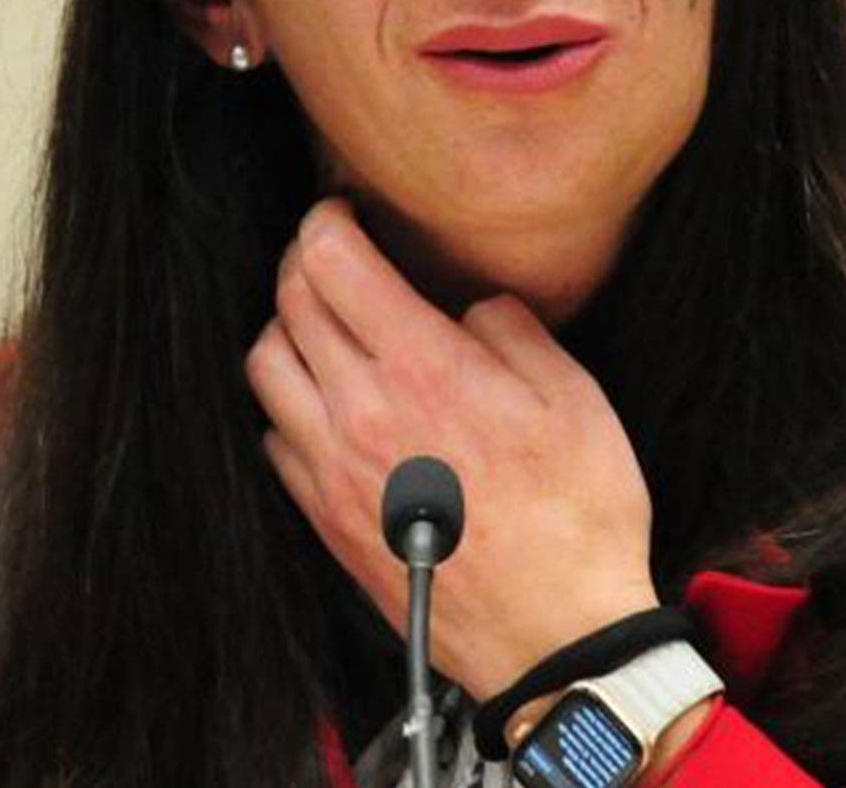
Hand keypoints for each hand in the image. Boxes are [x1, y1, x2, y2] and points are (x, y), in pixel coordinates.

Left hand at [244, 198, 659, 699]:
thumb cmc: (580, 516)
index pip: (331, 262)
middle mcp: (360, 412)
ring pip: (265, 365)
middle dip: (306, 261)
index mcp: (423, 367)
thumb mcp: (575, 396)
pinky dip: (290, 403)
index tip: (343, 210)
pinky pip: (274, 436)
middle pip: (289, 303)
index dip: (327, 219)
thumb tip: (469, 308)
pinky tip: (332, 403)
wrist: (554, 635)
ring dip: (288, 329)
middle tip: (336, 254)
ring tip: (328, 326)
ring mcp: (332, 469)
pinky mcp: (323, 517)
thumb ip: (511, 329)